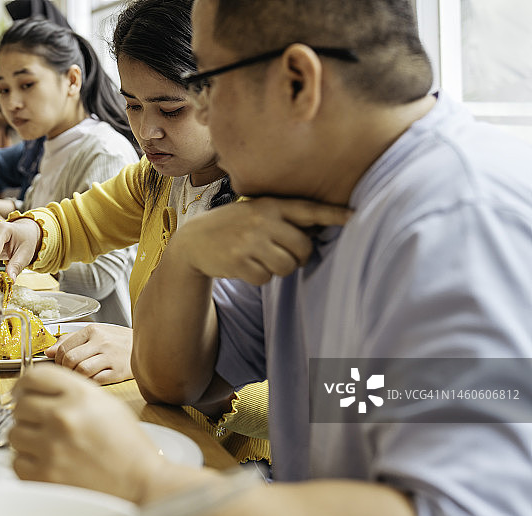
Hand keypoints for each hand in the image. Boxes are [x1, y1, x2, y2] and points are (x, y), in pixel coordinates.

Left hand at [9, 364, 166, 501]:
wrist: (141, 482)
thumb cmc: (127, 445)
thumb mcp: (106, 403)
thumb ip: (72, 391)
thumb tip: (38, 390)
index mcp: (80, 396)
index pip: (34, 376)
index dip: (25, 383)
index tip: (22, 390)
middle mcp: (63, 417)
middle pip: (21, 404)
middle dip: (28, 411)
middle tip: (40, 421)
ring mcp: (52, 448)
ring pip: (15, 433)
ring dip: (27, 437)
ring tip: (48, 443)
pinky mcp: (45, 476)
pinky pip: (17, 461)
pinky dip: (28, 462)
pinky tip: (47, 461)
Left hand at [45, 324, 132, 384]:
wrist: (145, 345)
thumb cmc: (117, 341)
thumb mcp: (94, 334)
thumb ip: (70, 340)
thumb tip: (48, 352)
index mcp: (92, 330)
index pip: (64, 347)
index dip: (56, 359)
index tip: (59, 364)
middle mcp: (101, 342)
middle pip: (70, 359)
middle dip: (64, 369)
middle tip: (67, 372)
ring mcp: (110, 357)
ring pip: (81, 371)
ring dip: (76, 377)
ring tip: (80, 377)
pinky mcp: (118, 372)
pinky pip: (96, 381)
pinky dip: (90, 383)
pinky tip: (92, 380)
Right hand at [171, 196, 351, 284]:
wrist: (194, 240)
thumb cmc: (234, 226)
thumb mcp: (256, 212)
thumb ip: (284, 217)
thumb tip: (317, 230)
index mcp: (270, 205)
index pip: (307, 210)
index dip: (332, 214)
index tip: (354, 216)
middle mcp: (262, 220)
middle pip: (303, 248)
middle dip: (298, 256)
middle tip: (282, 254)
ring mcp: (250, 240)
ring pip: (287, 266)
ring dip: (278, 268)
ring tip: (261, 258)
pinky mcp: (239, 261)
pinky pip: (266, 278)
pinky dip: (259, 277)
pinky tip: (246, 266)